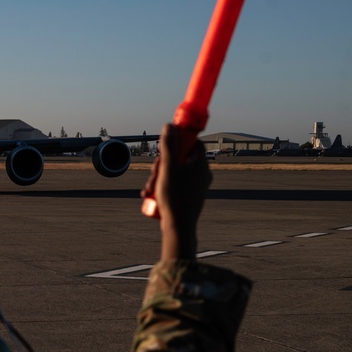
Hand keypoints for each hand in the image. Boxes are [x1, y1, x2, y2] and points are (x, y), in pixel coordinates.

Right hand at [141, 123, 211, 260]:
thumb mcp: (168, 167)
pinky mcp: (191, 198)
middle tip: (154, 174)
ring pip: (176, 173)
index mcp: (201, 163)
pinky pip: (176, 186)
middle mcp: (203, 174)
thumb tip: (169, 125)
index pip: (193, 143)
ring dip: (159, 178)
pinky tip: (150, 195)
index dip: (178, 142)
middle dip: (162, 165)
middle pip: (181, 159)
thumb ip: (169, 145)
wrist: (180, 226)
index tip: (165, 147)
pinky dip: (163, 188)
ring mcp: (197, 187)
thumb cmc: (175, 196)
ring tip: (149, 189)